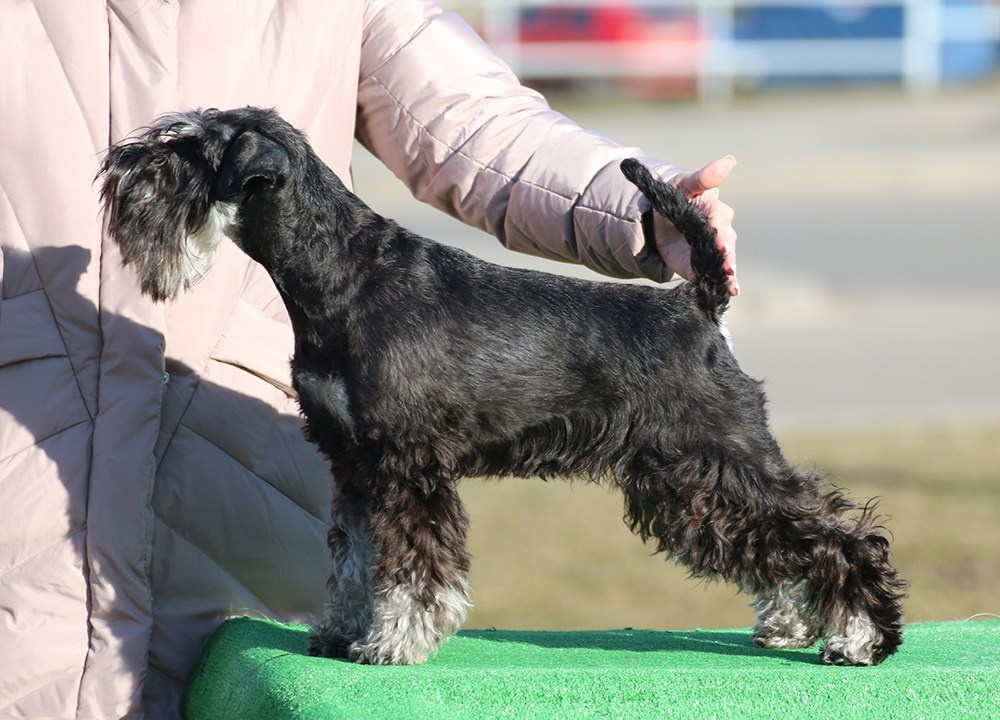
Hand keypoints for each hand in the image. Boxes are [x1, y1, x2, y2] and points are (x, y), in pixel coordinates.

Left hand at [653, 155, 738, 295]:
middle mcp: (720, 230)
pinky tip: (731, 291)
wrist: (659, 219)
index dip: (721, 231)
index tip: (721, 242)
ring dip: (728, 271)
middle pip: (726, 243)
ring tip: (730, 282)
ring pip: (725, 260)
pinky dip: (725, 283)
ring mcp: (713, 250)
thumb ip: (703, 177)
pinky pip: (717, 274)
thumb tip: (729, 160)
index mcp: (714, 209)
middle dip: (726, 254)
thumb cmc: (675, 196)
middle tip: (726, 264)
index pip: (720, 220)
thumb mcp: (684, 185)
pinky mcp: (704, 265)